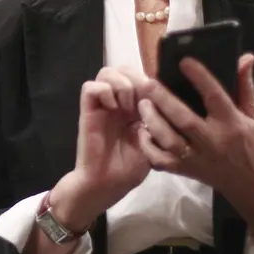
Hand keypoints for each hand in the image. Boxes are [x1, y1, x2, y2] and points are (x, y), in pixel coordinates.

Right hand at [50, 67, 150, 229]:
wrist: (106, 184)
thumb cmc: (129, 169)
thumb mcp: (153, 145)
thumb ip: (158, 123)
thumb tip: (165, 103)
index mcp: (134, 109)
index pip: (140, 77)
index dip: (150, 81)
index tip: (159, 98)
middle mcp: (117, 103)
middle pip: (123, 69)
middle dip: (136, 77)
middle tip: (143, 98)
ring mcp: (102, 106)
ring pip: (106, 72)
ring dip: (122, 84)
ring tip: (127, 105)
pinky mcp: (88, 111)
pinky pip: (91, 87)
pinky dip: (105, 91)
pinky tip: (114, 107)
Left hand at [134, 53, 253, 201]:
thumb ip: (245, 86)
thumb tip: (246, 56)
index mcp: (232, 124)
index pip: (215, 97)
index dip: (200, 78)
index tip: (184, 61)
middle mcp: (213, 141)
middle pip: (185, 120)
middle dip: (164, 101)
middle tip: (148, 83)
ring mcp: (197, 158)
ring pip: (170, 141)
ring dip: (153, 122)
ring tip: (142, 104)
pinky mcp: (186, 171)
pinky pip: (162, 161)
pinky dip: (148, 148)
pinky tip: (142, 131)